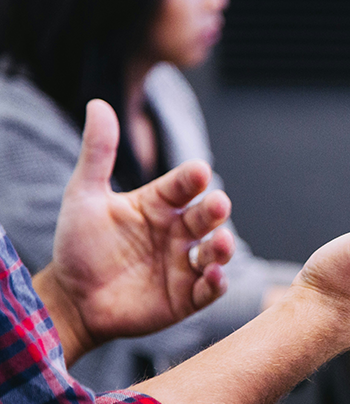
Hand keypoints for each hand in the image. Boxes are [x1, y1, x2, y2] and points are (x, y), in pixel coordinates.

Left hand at [35, 99, 234, 362]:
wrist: (72, 299)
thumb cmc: (79, 246)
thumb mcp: (84, 196)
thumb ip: (97, 153)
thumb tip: (98, 104)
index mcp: (159, 205)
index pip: (183, 186)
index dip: (192, 179)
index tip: (198, 171)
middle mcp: (177, 232)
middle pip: (206, 217)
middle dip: (215, 210)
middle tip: (218, 204)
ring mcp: (184, 264)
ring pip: (215, 252)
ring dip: (223, 247)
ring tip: (221, 243)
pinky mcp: (186, 297)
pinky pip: (209, 289)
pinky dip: (217, 283)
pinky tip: (214, 276)